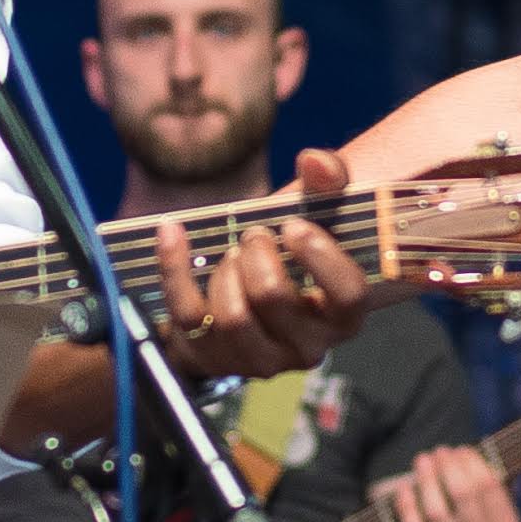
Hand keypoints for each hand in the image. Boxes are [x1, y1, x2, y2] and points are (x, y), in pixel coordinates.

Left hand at [152, 147, 367, 379]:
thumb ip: (328, 180)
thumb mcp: (318, 214)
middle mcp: (308, 348)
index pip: (349, 296)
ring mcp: (260, 361)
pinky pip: (187, 316)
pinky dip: (175, 265)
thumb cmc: (293, 250)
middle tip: (254, 235)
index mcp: (344, 316)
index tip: (293, 224)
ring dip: (224, 269)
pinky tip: (171, 232)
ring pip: (232, 316)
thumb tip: (313, 161)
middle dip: (255, 252)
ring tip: (232, 251)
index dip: (322, 257)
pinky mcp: (213, 360)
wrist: (251, 289)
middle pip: (274, 298)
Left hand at [375, 446, 520, 521]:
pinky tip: (404, 490)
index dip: (472, 463)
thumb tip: (495, 464)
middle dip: (447, 466)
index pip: (489, 489)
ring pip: (435, 511)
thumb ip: (507, 508)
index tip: (463, 450)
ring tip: (422, 462)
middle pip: (461, 495)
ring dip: (426, 480)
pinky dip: (407, 507)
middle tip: (439, 451)